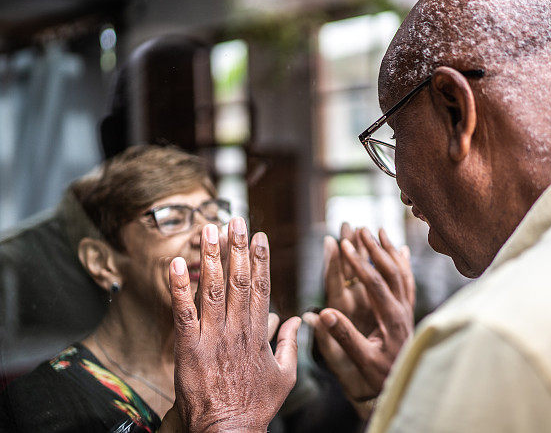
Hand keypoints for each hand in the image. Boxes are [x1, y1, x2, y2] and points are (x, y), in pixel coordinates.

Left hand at [169, 217, 300, 431]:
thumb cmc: (256, 406)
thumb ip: (289, 345)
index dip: (261, 259)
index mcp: (259, 333)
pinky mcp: (190, 348)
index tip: (259, 236)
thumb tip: (294, 321)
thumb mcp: (285, 376)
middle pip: (240, 280)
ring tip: (210, 228)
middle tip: (236, 219)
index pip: (262, 287)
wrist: (230, 431)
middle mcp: (238, 329)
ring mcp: (213, 337)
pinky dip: (179, 287)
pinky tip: (176, 264)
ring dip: (211, 257)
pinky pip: (183, 312)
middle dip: (237, 247)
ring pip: (213, 288)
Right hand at [304, 228, 413, 407]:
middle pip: (391, 271)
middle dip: (374, 249)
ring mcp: (407, 309)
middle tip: (359, 229)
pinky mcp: (408, 311)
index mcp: (390, 319)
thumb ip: (343, 337)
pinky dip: (404, 263)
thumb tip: (322, 313)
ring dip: (389, 250)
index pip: (374, 284)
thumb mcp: (360, 360)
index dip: (358, 263)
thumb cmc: (378, 375)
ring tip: (379, 231)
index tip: (343, 245)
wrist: (400, 384)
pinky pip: (408, 281)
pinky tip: (402, 250)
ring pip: (402, 272)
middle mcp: (402, 310)